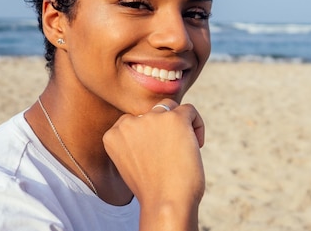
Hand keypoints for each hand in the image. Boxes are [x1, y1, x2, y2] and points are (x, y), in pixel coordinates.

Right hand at [103, 99, 204, 228]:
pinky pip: (190, 110)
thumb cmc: (153, 189)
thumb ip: (137, 140)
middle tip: (172, 154)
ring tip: (185, 148)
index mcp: (113, 134)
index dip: (151, 135)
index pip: (135, 120)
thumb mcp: (133, 161)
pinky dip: (197, 125)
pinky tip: (197, 145)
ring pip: (172, 108)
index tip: (158, 155)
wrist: (165, 202)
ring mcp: (152, 118)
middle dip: (165, 130)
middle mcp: (129, 123)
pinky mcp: (175, 118)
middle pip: (154, 113)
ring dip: (180, 126)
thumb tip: (154, 122)